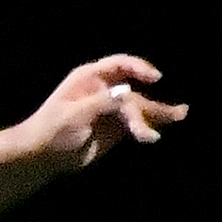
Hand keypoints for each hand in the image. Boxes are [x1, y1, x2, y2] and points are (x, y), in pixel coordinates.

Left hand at [12, 54, 186, 176]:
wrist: (41, 156)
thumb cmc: (50, 130)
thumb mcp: (74, 114)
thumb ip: (102, 102)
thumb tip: (128, 93)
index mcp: (90, 78)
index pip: (120, 65)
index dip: (139, 67)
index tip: (155, 78)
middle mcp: (104, 89)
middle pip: (134, 91)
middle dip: (151, 104)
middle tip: (172, 114)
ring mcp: (111, 108)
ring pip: (140, 107)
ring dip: (159, 113)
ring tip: (181, 116)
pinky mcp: (116, 127)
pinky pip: (138, 123)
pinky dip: (150, 125)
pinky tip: (163, 129)